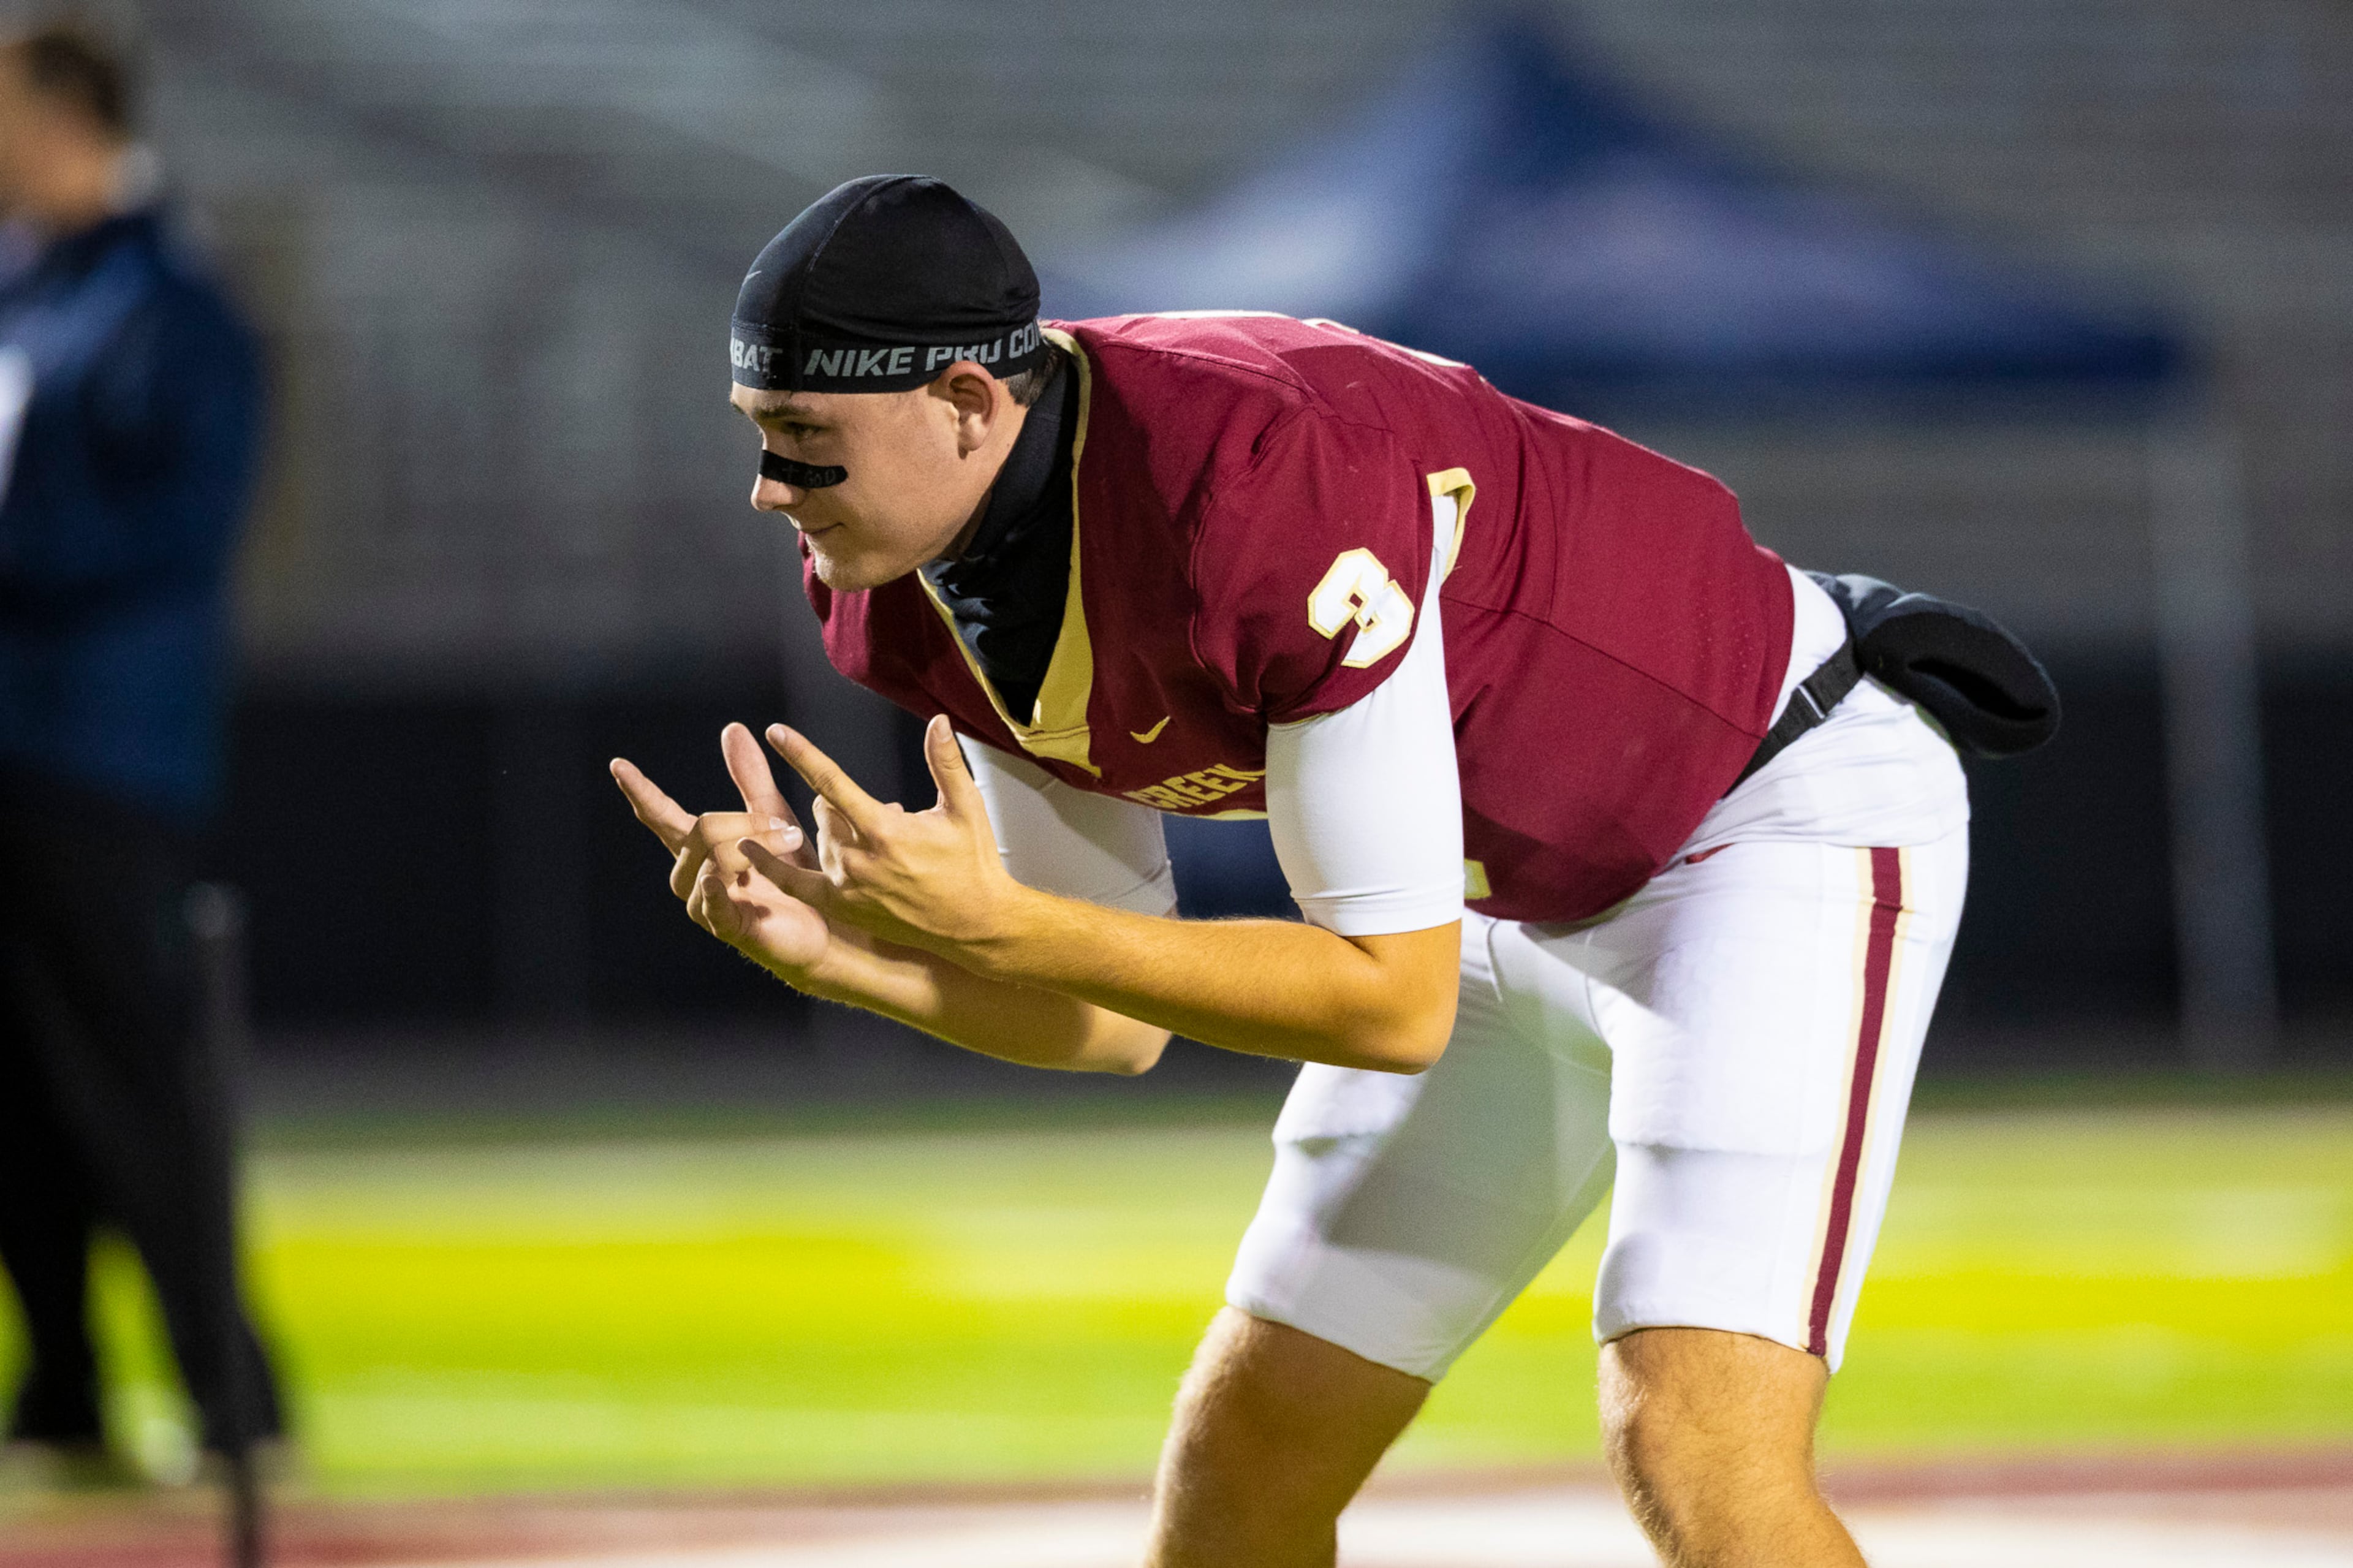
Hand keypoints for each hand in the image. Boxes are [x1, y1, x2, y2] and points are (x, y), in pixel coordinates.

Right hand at [611, 723, 833, 977]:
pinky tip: (713, 880)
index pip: (661, 817)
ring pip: (708, 860)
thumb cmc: (792, 874)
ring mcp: (706, 903)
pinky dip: (712, 892)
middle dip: (747, 822)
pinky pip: (710, 906)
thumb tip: (732, 728)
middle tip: (789, 830)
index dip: (641, 792)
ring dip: (752, 847)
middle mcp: (694, 874)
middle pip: (699, 830)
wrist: (824, 926)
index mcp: (700, 848)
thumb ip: (751, 778)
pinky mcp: (728, 928)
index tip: (619, 765)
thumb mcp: (772, 818)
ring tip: (789, 846)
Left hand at [746, 714, 1025, 957]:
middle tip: (884, 821)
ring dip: (840, 833)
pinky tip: (747, 849)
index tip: (776, 732)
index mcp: (885, 830)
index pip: (832, 782)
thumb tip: (937, 720)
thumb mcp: (966, 808)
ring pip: (821, 839)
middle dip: (844, 805)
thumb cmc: (973, 864)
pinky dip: (772, 866)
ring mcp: (847, 887)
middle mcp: (858, 859)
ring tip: (881, 849)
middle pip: (824, 811)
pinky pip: (796, 882)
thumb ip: (945, 762)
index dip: (802, 754)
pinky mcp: (842, 907)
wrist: (974, 924)